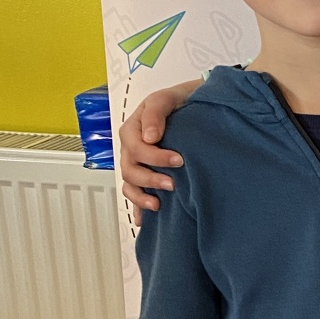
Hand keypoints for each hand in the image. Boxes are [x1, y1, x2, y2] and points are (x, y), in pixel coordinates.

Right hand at [119, 80, 196, 216]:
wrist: (189, 106)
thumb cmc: (177, 101)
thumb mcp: (166, 98)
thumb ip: (156, 113)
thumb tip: (150, 137)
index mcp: (132, 129)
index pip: (136, 148)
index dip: (155, 157)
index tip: (179, 160)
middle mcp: (130, 148)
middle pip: (130, 170)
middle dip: (150, 179)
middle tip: (173, 184)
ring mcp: (135, 163)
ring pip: (129, 184)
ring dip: (142, 196)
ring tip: (159, 204)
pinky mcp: (144, 174)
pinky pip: (134, 193)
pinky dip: (138, 207)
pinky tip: (144, 220)